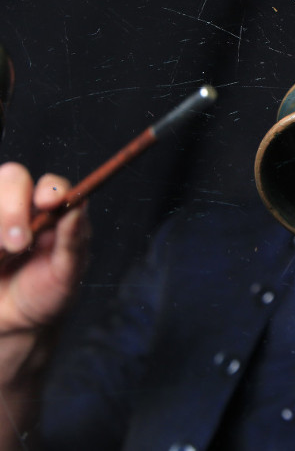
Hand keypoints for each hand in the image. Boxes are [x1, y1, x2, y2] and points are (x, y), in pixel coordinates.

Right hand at [0, 163, 86, 445]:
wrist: (10, 325)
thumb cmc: (45, 295)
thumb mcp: (67, 275)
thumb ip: (74, 241)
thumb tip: (78, 207)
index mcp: (52, 211)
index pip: (51, 184)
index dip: (49, 188)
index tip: (48, 203)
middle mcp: (20, 205)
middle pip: (12, 177)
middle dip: (12, 209)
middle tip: (18, 245)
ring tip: (1, 258)